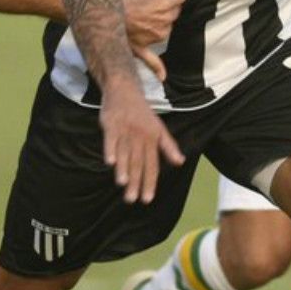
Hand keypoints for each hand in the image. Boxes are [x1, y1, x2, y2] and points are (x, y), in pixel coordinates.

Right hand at [98, 78, 182, 203]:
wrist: (125, 90)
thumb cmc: (142, 113)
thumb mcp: (159, 128)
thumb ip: (169, 147)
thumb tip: (181, 162)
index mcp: (152, 138)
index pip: (152, 165)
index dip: (150, 182)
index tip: (147, 199)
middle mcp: (139, 136)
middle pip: (138, 162)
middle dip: (135, 182)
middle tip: (132, 199)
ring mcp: (125, 130)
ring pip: (124, 153)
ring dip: (123, 168)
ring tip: (123, 184)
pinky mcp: (111, 125)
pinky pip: (110, 140)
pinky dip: (110, 150)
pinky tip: (109, 162)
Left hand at [120, 0, 189, 80]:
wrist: (106, 13)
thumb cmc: (120, 32)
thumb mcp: (136, 51)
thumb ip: (153, 63)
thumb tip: (164, 79)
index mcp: (162, 34)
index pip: (170, 24)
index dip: (167, 18)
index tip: (162, 13)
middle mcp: (165, 20)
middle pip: (176, 10)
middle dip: (174, 4)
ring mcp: (163, 5)